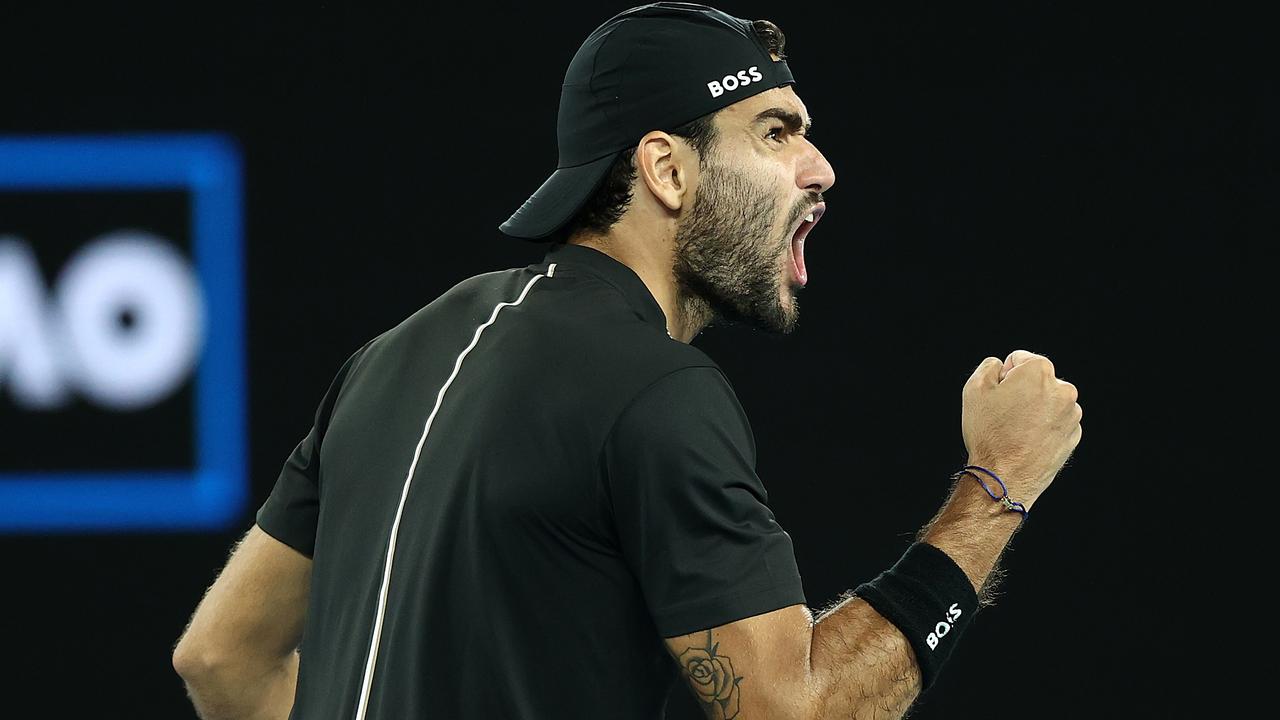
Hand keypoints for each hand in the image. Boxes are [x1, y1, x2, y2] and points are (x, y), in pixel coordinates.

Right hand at [961, 351, 1081, 507]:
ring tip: (1016, 430)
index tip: (998, 396)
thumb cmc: (989, 434)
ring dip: (1034, 409)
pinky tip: (1027, 441)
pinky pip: (1056, 422)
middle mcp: (1063, 389)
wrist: (1005, 477)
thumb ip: (989, 366)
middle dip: (1022, 392)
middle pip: (1037, 380)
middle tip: (1005, 415)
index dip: (1004, 376)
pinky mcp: (1073, 435)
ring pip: (1048, 402)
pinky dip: (1043, 427)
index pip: (1020, 359)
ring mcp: (1071, 414)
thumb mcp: (974, 390)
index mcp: (1039, 371)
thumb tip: (1001, 366)